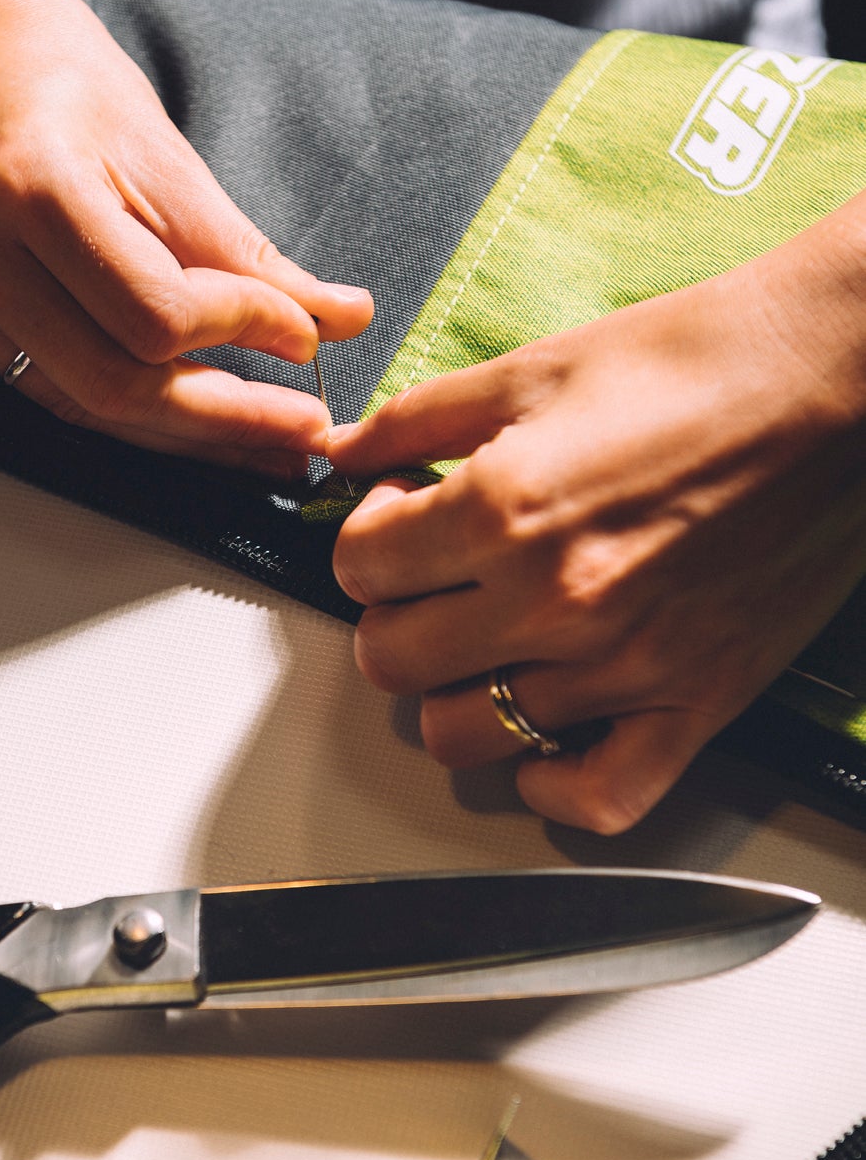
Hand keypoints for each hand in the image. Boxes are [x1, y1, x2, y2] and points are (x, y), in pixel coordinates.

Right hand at [0, 0, 371, 474]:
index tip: (305, 338)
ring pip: (75, 404)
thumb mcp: (164, 148)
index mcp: (32, 188)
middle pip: (110, 385)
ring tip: (260, 437)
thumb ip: (242, 249)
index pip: (153, 313)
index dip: (240, 333)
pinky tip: (178, 403)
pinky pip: (37, 387)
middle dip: (221, 420)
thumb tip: (338, 320)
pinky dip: (114, 402)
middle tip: (303, 431)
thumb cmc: (61, 78)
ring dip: (178, 429)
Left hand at [327, 205, 865, 830]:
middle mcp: (553, 601)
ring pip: (464, 736)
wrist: (838, 380)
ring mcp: (625, 665)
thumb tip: (343, 450)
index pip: (356, 568)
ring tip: (488, 643)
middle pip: (389, 662)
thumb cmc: (699, 359)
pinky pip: (596, 800)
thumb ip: (419, 417)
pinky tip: (547, 727)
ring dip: (455, 692)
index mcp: (502, 510)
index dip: (368, 536)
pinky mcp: (697, 703)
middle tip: (437, 577)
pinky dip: (553, 782)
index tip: (405, 515)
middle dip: (394, 613)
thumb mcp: (538, 365)